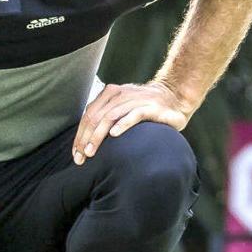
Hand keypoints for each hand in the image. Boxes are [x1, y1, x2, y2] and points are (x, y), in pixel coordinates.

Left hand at [72, 80, 190, 165]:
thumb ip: (106, 118)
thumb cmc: (145, 108)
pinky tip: (114, 135)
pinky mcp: (151, 107)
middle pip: (96, 117)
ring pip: (110, 116)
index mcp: (110, 94)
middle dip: (85, 139)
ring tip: (91, 151)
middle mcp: (120, 94)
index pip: (89, 115)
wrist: (174, 98)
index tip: (76, 154)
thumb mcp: (122, 109)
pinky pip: (134, 114)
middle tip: (81, 158)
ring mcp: (135, 99)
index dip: (80, 135)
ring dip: (98, 136)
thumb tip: (85, 141)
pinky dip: (122, 124)